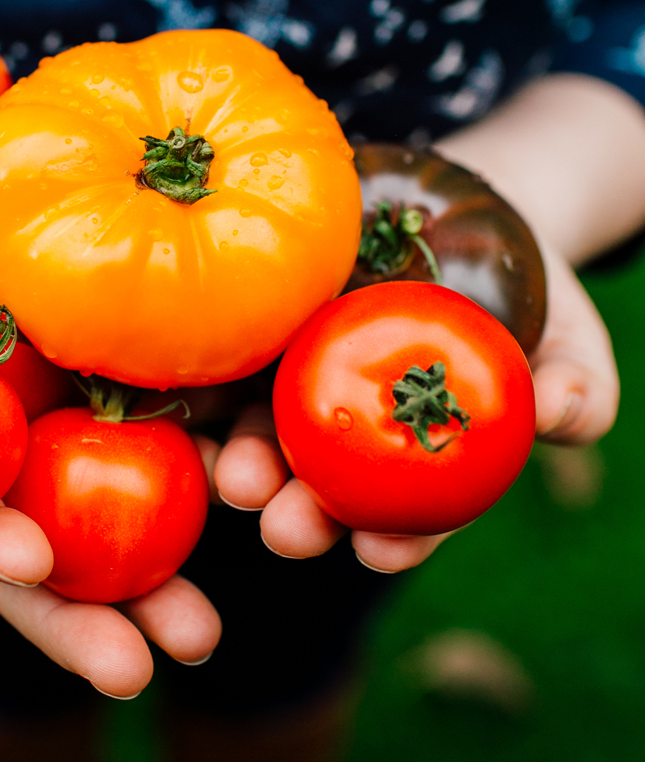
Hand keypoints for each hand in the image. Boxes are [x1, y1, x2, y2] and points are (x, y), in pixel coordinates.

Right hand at [0, 272, 220, 695]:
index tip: (28, 563)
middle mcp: (4, 469)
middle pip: (47, 556)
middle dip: (86, 618)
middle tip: (141, 666)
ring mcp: (65, 434)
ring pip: (115, 520)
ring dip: (156, 582)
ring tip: (198, 635)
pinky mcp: (128, 384)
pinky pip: (176, 427)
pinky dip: (209, 460)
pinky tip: (247, 486)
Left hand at [211, 243, 617, 574]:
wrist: (468, 208)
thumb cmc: (530, 290)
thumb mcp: (570, 337)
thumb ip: (576, 389)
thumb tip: (557, 413)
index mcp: (418, 457)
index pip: (409, 519)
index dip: (397, 542)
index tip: (382, 553)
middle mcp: (350, 430)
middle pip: (318, 487)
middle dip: (298, 516)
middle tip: (285, 528)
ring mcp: (297, 376)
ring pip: (260, 431)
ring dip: (241, 461)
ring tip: (232, 477)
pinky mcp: (259, 321)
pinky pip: (223, 356)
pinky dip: (202, 384)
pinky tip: (185, 396)